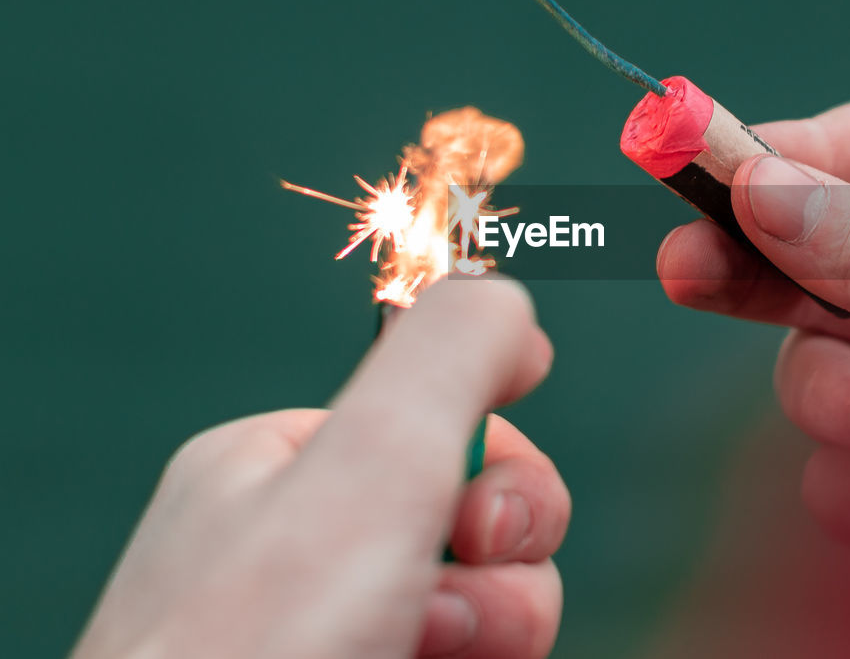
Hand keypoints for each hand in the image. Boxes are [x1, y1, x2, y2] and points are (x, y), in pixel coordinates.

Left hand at [72, 279, 568, 658]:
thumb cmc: (261, 650)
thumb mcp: (372, 460)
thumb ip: (453, 351)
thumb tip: (511, 302)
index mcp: (278, 468)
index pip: (445, 427)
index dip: (499, 474)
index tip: (484, 523)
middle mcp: (298, 552)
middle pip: (479, 523)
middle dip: (500, 573)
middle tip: (445, 608)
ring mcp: (331, 635)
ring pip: (488, 610)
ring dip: (493, 636)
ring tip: (424, 658)